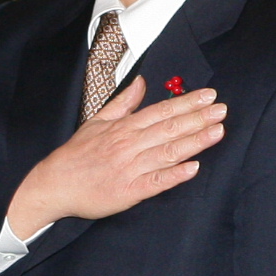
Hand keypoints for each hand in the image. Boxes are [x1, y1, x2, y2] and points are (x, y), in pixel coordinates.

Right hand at [5, 75, 225, 238]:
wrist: (53, 184)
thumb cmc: (76, 154)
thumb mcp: (97, 121)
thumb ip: (123, 103)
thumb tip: (141, 83)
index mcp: (124, 128)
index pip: (161, 111)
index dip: (187, 103)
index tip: (209, 96)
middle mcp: (129, 145)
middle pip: (169, 129)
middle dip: (198, 118)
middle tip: (222, 110)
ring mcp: (130, 169)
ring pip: (167, 152)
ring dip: (194, 142)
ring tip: (217, 132)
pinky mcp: (129, 192)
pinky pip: (155, 182)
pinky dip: (174, 175)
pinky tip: (193, 169)